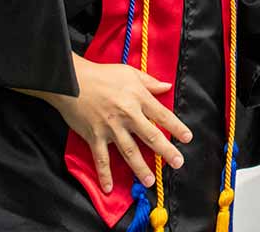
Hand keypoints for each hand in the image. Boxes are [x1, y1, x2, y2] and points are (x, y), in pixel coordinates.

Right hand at [32, 55, 189, 191]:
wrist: (72, 82)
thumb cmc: (103, 75)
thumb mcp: (130, 73)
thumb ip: (150, 82)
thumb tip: (168, 87)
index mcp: (138, 98)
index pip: (162, 115)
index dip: (177, 127)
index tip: (187, 138)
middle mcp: (127, 114)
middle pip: (151, 135)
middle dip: (166, 151)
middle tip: (178, 162)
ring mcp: (110, 127)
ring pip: (129, 151)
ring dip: (140, 167)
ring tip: (149, 181)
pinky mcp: (94, 136)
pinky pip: (101, 158)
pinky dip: (104, 174)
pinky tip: (108, 187)